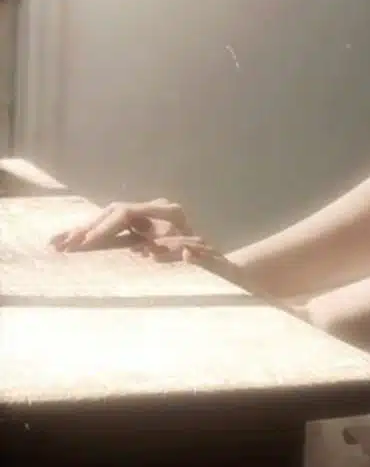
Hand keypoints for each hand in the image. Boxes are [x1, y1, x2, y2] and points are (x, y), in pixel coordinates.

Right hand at [49, 197, 205, 254]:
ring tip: (58, 243)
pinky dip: (93, 233)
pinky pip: (113, 226)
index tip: (85, 242)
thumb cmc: (208, 258)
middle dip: (89, 228)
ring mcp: (148, 214)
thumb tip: (183, 253)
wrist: (214, 255)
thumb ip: (197, 255)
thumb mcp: (204, 256)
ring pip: (110, 217)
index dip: (105, 226)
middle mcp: (156, 208)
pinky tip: (70, 241)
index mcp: (168, 211)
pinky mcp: (141, 224)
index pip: (127, 213)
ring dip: (85, 230)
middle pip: (115, 212)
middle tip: (64, 245)